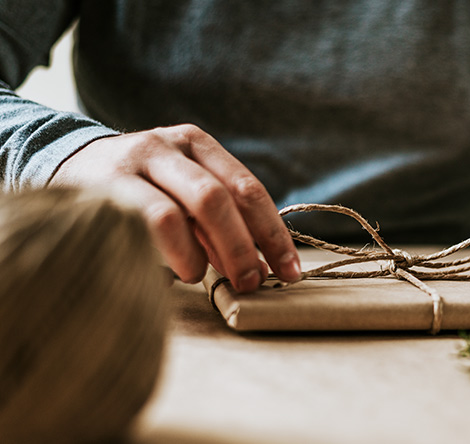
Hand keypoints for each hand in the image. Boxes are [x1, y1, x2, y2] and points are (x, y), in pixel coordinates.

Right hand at [50, 124, 300, 291]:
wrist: (68, 162)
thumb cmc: (143, 187)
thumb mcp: (184, 191)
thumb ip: (218, 221)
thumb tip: (257, 265)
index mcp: (198, 144)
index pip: (247, 189)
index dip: (272, 233)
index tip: (290, 271)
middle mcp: (169, 145)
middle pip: (219, 198)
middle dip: (243, 246)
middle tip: (252, 282)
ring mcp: (134, 162)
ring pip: (181, 211)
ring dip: (203, 254)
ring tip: (202, 277)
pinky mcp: (104, 185)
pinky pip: (146, 222)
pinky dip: (171, 252)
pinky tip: (177, 270)